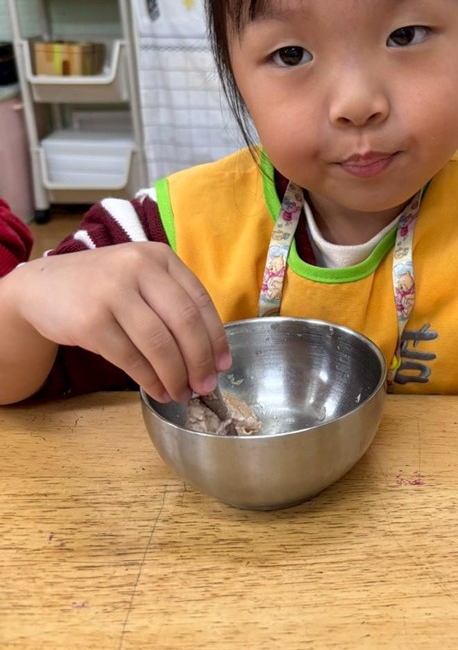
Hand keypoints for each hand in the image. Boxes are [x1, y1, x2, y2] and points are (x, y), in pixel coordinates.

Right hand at [15, 243, 229, 402]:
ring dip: (175, 375)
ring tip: (182, 393)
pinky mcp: (90, 321)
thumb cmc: (101, 287)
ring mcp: (112, 293)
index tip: (223, 364)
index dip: (216, 337)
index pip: (200, 300)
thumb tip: (210, 354)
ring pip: (159, 344)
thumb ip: (171, 301)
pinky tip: (158, 390)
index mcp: (158, 257)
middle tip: (206, 385)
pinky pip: (130, 358)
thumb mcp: (139, 277)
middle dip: (200, 360)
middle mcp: (138, 268)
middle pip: (184, 322)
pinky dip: (149, 379)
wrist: (41, 286)